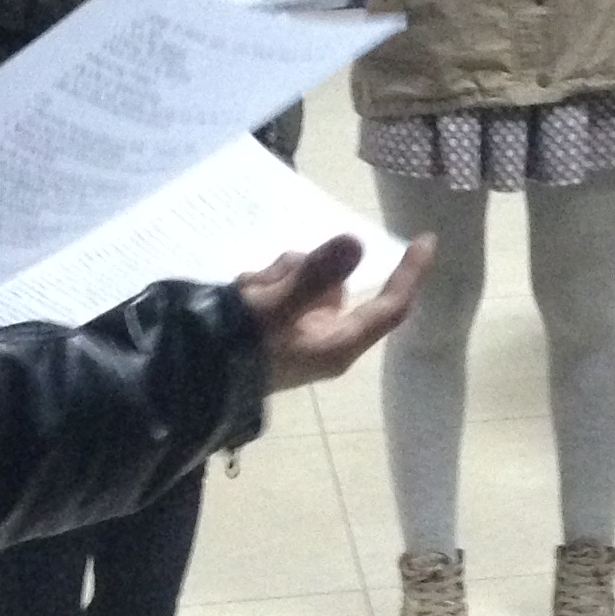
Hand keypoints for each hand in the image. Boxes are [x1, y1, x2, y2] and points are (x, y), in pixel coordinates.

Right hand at [238, 232, 434, 391]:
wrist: (188, 375)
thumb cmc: (239, 348)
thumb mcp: (277, 308)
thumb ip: (315, 275)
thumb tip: (357, 242)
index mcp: (339, 344)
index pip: (390, 307)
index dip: (409, 274)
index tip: (426, 240)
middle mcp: (325, 337)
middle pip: (335, 282)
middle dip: (303, 271)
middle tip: (266, 284)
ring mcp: (299, 330)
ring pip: (302, 277)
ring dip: (276, 276)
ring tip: (245, 292)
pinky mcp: (275, 325)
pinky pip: (279, 287)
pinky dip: (262, 286)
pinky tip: (239, 294)